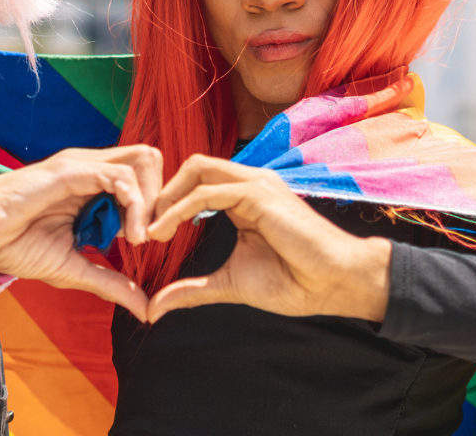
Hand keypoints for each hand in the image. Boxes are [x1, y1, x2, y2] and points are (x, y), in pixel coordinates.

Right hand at [0, 145, 162, 320]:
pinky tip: (128, 237)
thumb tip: (146, 309)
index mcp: (92, 185)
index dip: (155, 205)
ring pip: (143, 161)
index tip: (149, 242)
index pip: (144, 175)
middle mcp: (91, 168)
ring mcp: (81, 165)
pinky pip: (119, 176)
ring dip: (151, 202)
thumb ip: (111, 283)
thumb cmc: (16, 247)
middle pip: (150, 159)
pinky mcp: (69, 170)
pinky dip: (134, 205)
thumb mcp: (74, 269)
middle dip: (161, 197)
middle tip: (151, 236)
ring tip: (139, 238)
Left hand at [145, 155, 390, 322]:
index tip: (146, 232)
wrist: (334, 284)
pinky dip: (179, 209)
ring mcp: (256, 184)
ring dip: (165, 198)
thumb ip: (192, 289)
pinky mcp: (259, 194)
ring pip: (197, 170)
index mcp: (244, 197)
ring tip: (149, 231)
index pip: (195, 180)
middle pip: (192, 166)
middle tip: (142, 226)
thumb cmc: (293, 282)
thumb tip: (154, 307)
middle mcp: (249, 182)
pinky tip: (163, 232)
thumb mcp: (229, 284)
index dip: (167, 200)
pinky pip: (209, 191)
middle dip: (161, 192)